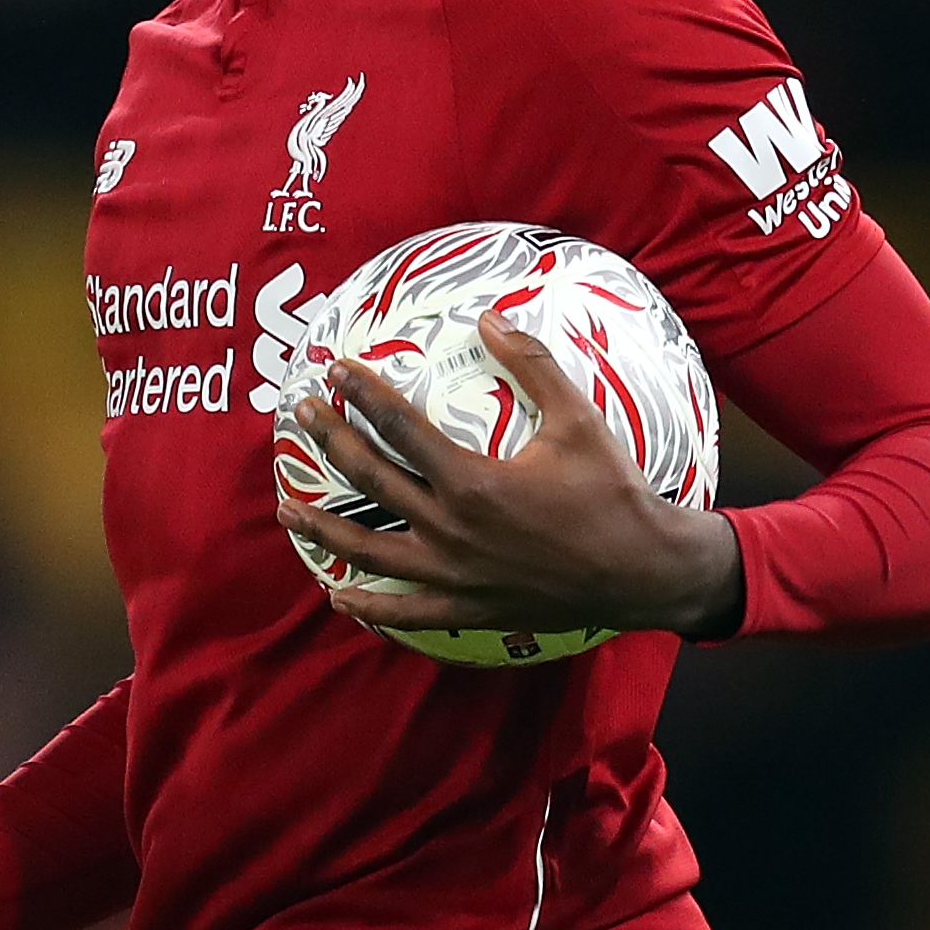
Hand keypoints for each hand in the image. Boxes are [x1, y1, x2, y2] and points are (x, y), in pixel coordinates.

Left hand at [278, 311, 745, 639]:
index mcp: (472, 481)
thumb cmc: (613, 492)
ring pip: (369, 549)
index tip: (334, 372)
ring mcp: (453, 574)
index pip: (399, 428)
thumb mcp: (579, 419)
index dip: (362, 395)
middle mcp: (450, 528)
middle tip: (301, 417)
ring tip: (286, 508)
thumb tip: (489, 318)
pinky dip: (368, 607)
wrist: (643, 570)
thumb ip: (532, 364)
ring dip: (322, 527)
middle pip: (371, 480)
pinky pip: (404, 611)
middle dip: (331, 443)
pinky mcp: (465, 607)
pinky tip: (339, 596)